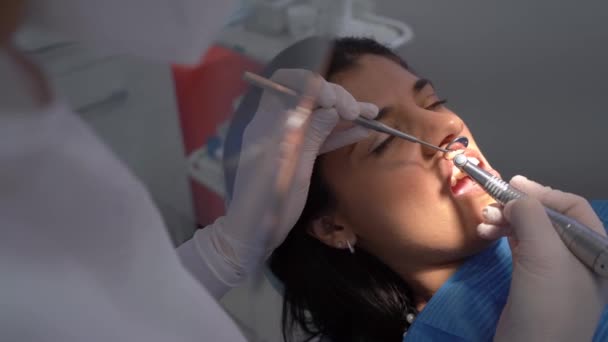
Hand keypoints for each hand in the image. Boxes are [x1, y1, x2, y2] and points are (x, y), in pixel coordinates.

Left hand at [195, 69, 377, 286]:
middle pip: (307, 97)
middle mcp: (277, 125)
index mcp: (266, 123)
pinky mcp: (298, 155)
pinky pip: (319, 137)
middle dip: (335, 98)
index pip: (285, 83)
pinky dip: (339, 133)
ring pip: (317, 117)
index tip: (333, 99)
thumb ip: (309, 135)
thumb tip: (332, 108)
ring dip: (343, 114)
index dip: (312, 82)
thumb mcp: (290, 169)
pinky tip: (362, 131)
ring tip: (373, 113)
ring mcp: (288, 140)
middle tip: (359, 112)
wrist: (253, 235)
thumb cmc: (266, 203)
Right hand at [485, 176, 607, 340]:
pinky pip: (522, 248)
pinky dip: (504, 236)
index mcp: (596, 247)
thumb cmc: (547, 303)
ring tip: (483, 223)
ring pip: (531, 231)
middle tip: (491, 205)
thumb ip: (531, 216)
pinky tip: (487, 234)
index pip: (571, 206)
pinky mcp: (536, 282)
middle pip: (548, 217)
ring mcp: (558, 270)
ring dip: (506, 221)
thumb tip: (514, 199)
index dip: (541, 192)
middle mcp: (581, 256)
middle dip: (518, 208)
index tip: (511, 184)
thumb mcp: (544, 254)